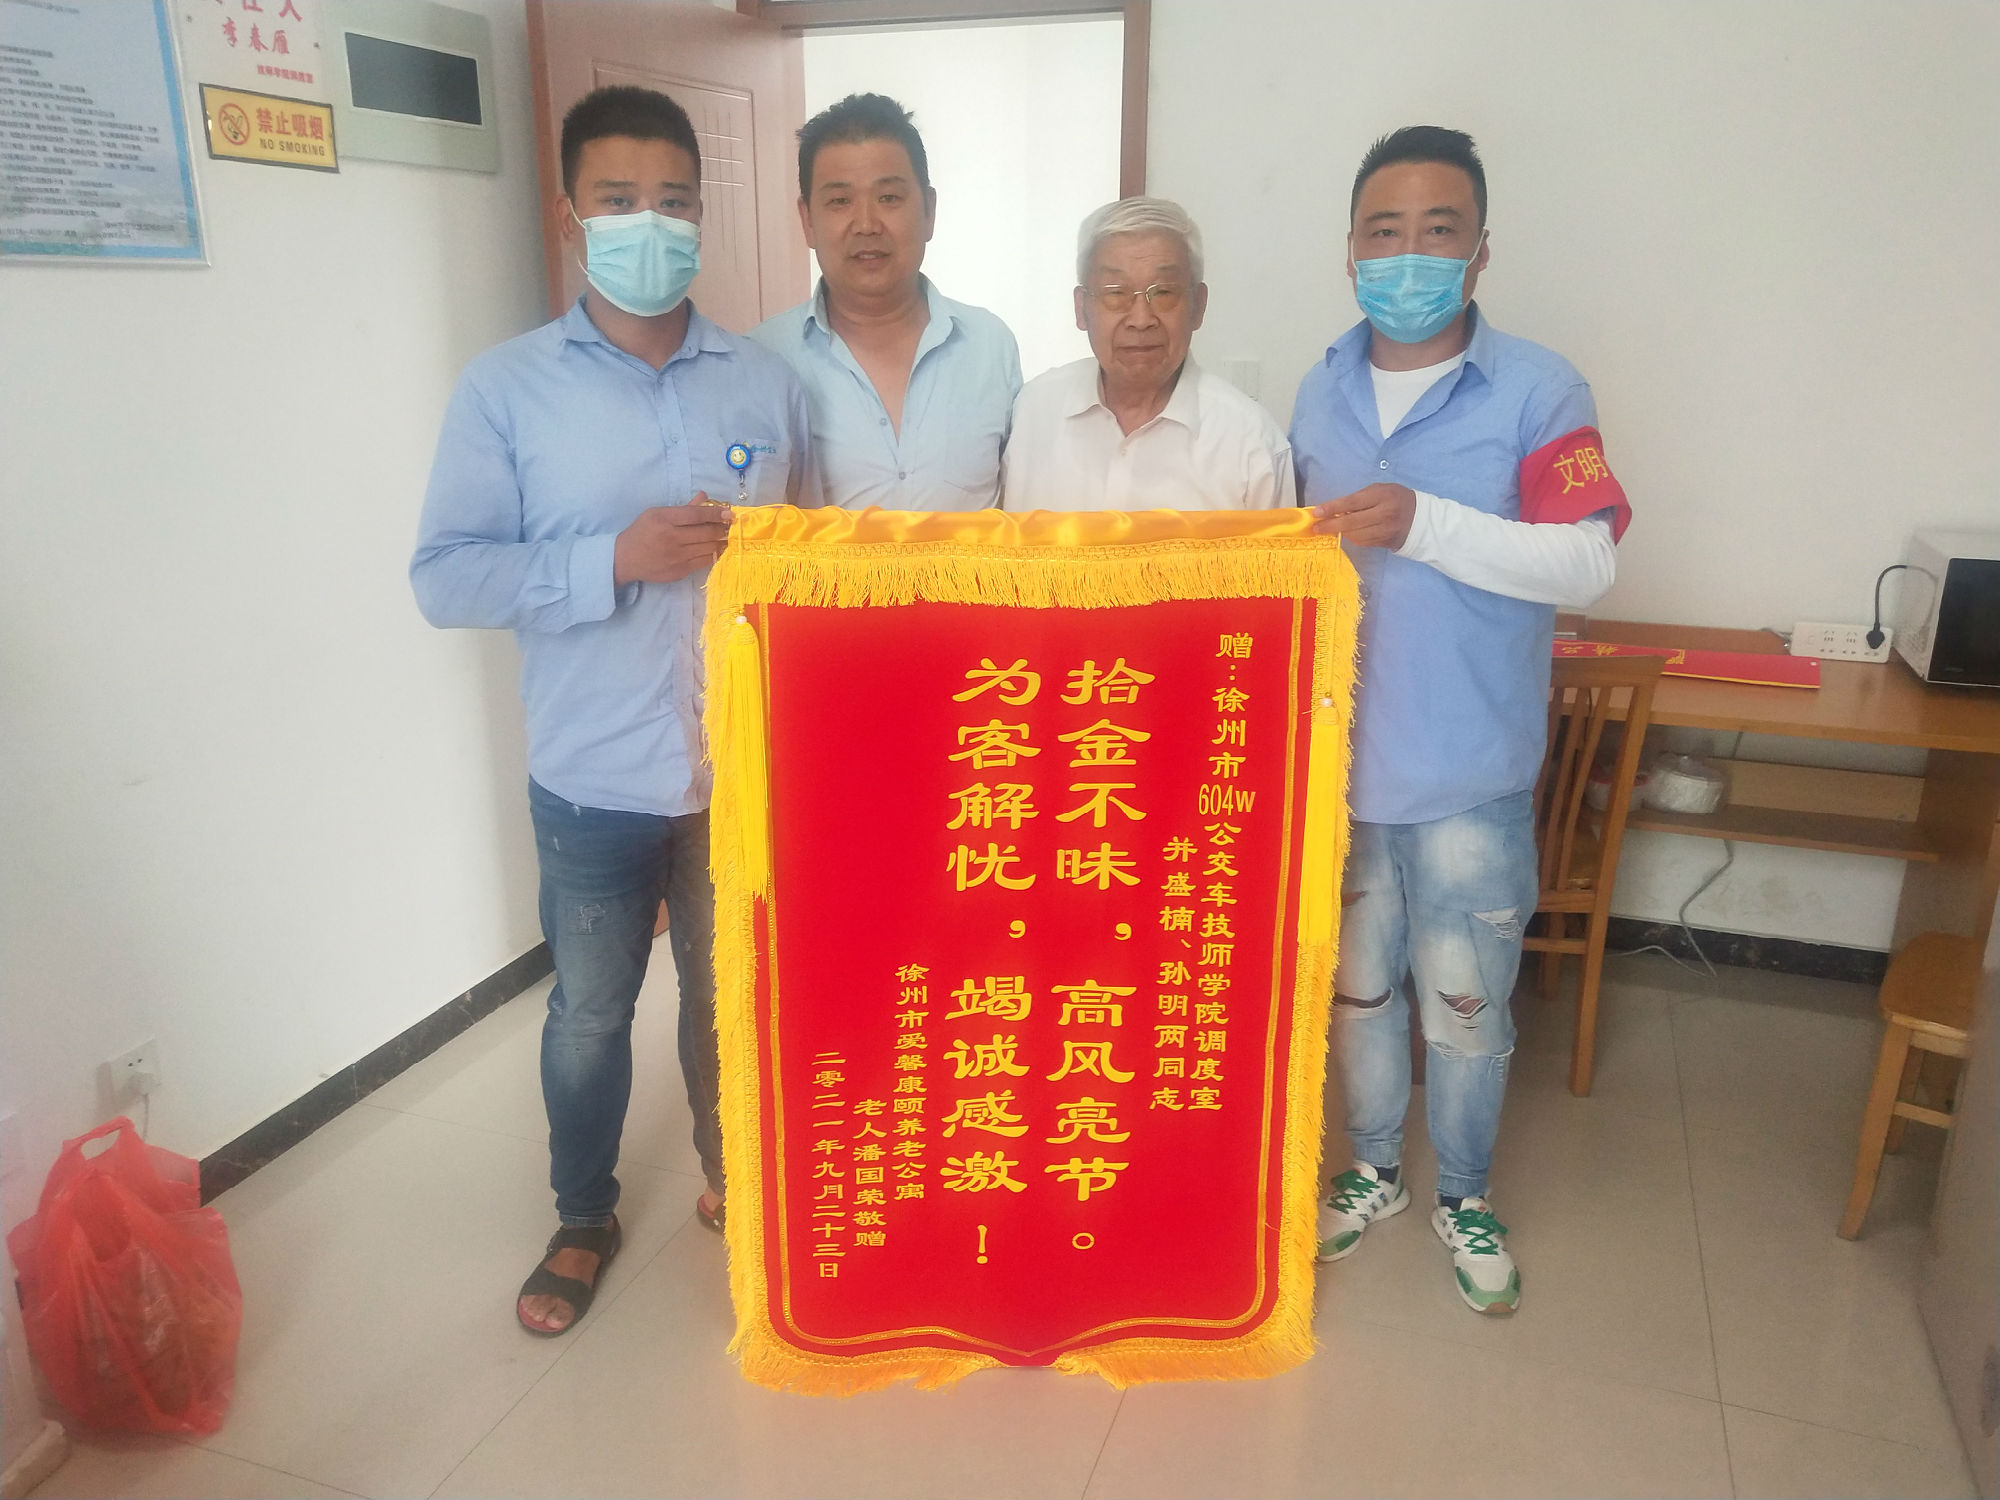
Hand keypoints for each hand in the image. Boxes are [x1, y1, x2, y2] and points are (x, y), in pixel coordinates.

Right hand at [613, 495, 731, 584]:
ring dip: (721, 541)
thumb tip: (704, 496)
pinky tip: (718, 549)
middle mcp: (672, 537)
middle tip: (730, 526)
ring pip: (709, 547)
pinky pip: (704, 561)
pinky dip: (713, 554)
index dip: (716, 513)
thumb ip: (683, 507)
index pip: (696, 515)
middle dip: (722, 528)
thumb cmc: (641, 532)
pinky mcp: (680, 570)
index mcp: (664, 519)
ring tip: (727, 537)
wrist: (625, 559)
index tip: (729, 513)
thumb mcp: (657, 514)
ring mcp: (677, 556)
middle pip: (706, 532)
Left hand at [1309, 483, 1416, 550]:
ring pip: (1355, 535)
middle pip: (1351, 523)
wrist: (1419, 518)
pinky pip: (1361, 542)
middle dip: (1330, 526)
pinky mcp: (1383, 543)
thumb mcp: (1379, 490)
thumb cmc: (1395, 498)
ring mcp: (1384, 531)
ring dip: (1340, 532)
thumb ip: (1359, 499)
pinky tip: (1347, 532)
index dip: (1332, 508)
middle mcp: (1384, 514)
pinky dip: (1351, 537)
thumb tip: (1335, 510)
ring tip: (1330, 527)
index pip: (1352, 503)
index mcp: (1382, 496)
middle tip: (1316, 528)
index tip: (1316, 513)